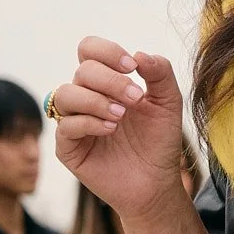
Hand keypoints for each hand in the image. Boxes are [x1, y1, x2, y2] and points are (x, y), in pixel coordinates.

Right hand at [51, 38, 187, 225]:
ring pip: (65, 94)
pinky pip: (65, 125)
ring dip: (96, 100)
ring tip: (121, 116)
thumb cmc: (159, 142)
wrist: (156, 183)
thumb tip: (139, 53)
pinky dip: (89, 123)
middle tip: (136, 99)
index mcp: (106, 82)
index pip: (89, 50)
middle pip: (82, 71)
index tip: (132, 66)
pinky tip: (110, 130)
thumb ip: (160, 73)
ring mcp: (73, 121)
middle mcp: (86, 97)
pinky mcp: (67, 147)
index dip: (106, 51)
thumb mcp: (168, 103)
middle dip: (111, 80)